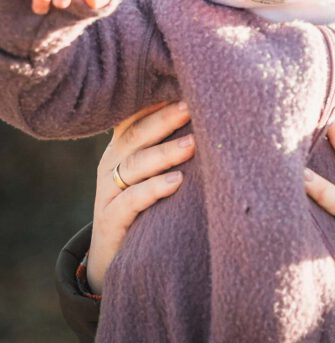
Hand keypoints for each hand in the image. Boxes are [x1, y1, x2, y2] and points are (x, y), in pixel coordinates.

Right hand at [88, 101, 194, 293]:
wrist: (114, 258)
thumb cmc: (149, 206)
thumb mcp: (158, 172)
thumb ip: (178, 146)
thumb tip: (219, 116)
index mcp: (124, 147)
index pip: (137, 115)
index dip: (158, 100)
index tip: (188, 83)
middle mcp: (112, 164)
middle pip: (137, 134)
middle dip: (167, 118)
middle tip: (195, 106)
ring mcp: (108, 192)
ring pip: (134, 164)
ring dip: (166, 152)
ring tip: (194, 144)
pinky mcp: (110, 220)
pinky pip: (129, 201)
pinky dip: (153, 189)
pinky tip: (176, 182)